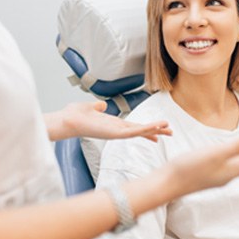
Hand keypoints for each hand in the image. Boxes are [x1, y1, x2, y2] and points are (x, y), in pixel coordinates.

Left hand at [45, 101, 171, 141]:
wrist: (67, 120)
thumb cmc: (75, 115)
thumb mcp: (90, 107)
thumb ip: (97, 106)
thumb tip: (101, 105)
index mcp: (113, 124)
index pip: (134, 127)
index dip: (147, 128)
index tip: (159, 130)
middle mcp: (117, 130)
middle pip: (141, 130)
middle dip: (156, 131)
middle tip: (171, 132)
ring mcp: (116, 133)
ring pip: (140, 132)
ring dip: (154, 130)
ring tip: (169, 129)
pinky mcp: (114, 134)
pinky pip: (133, 132)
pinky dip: (145, 130)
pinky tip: (155, 128)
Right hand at [168, 136, 238, 195]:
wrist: (167, 184)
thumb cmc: (189, 168)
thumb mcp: (216, 153)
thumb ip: (238, 146)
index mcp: (233, 169)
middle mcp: (228, 175)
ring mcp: (218, 177)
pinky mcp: (208, 176)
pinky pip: (231, 168)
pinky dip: (238, 161)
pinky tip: (233, 160)